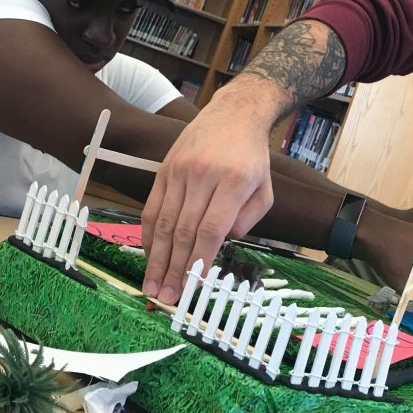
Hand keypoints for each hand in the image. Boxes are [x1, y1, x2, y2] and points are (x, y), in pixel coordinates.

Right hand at [142, 100, 273, 304]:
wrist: (233, 114)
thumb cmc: (252, 157)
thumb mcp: (265, 190)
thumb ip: (247, 220)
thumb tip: (221, 244)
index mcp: (232, 182)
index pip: (211, 229)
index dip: (200, 261)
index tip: (193, 287)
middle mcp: (202, 175)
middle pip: (183, 230)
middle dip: (174, 269)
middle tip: (167, 297)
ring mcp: (179, 171)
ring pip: (163, 221)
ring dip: (156, 258)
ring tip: (153, 285)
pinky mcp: (164, 169)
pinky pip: (151, 206)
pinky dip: (148, 234)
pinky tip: (148, 255)